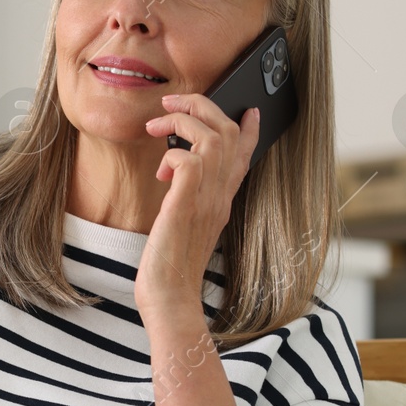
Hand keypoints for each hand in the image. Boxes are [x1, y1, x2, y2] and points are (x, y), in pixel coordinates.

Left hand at [134, 93, 259, 314]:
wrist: (170, 300)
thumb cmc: (170, 269)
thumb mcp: (184, 228)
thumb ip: (187, 201)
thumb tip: (175, 179)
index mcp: (222, 202)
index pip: (245, 156)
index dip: (248, 128)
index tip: (247, 110)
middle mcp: (220, 197)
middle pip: (227, 133)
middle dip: (201, 106)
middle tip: (170, 105)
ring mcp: (206, 201)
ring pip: (212, 137)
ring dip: (182, 121)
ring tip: (157, 126)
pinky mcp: (185, 206)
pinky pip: (189, 160)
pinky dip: (172, 153)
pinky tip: (160, 172)